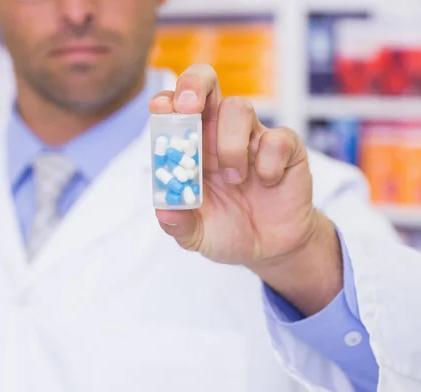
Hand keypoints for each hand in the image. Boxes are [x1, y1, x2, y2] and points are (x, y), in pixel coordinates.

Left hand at [149, 64, 341, 315]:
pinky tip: (267, 183)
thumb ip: (178, 223)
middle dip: (194, 84)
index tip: (162, 110)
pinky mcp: (286, 149)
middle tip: (190, 107)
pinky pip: (278, 138)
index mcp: (192, 147)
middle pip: (206, 84)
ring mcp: (253, 138)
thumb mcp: (195, 235)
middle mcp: (219, 134)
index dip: (167, 101)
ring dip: (231, 144)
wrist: (269, 250)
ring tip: (233, 179)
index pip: (175, 108)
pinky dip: (268, 162)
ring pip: (239, 107)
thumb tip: (164, 209)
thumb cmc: (226, 231)